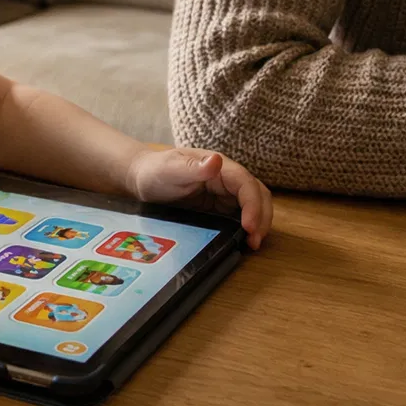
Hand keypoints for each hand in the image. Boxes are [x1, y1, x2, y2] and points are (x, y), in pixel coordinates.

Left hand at [125, 147, 272, 249]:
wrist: (143, 178)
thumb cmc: (156, 170)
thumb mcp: (171, 169)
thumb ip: (192, 167)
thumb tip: (216, 161)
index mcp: (219, 167)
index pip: (246, 184)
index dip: (253, 205)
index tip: (249, 227)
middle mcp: (227, 179)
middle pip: (257, 194)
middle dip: (262, 217)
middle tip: (255, 241)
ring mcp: (226, 193)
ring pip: (254, 205)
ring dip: (259, 223)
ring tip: (252, 244)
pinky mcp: (221, 206)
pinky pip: (241, 216)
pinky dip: (247, 227)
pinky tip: (243, 241)